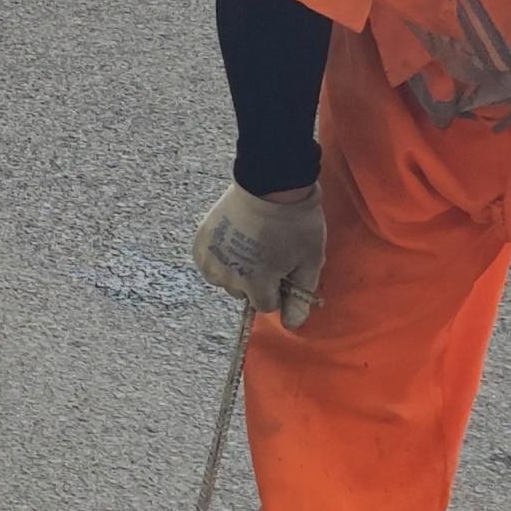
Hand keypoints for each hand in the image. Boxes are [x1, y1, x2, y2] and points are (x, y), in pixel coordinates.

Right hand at [192, 182, 325, 327]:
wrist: (270, 183)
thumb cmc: (296, 224)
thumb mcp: (309, 262)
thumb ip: (300, 297)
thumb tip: (292, 326)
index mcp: (256, 284)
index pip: (266, 305)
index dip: (278, 288)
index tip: (284, 268)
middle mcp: (228, 277)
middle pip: (243, 292)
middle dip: (256, 279)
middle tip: (268, 252)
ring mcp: (211, 258)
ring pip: (224, 279)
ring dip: (236, 269)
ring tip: (250, 244)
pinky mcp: (200, 241)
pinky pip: (208, 262)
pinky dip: (219, 257)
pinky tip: (233, 240)